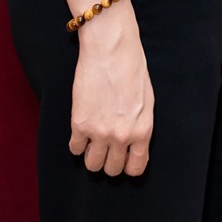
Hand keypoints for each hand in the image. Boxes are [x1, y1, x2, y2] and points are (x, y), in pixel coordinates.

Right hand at [69, 4, 154, 175]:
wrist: (111, 51)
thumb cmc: (133, 70)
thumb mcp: (147, 102)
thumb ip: (140, 126)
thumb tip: (134, 145)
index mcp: (143, 130)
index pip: (136, 167)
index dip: (129, 167)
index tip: (123, 160)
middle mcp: (122, 136)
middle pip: (111, 170)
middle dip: (109, 162)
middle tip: (107, 149)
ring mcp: (99, 132)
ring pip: (92, 165)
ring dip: (92, 156)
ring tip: (93, 142)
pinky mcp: (79, 125)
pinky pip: (74, 149)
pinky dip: (77, 143)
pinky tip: (82, 130)